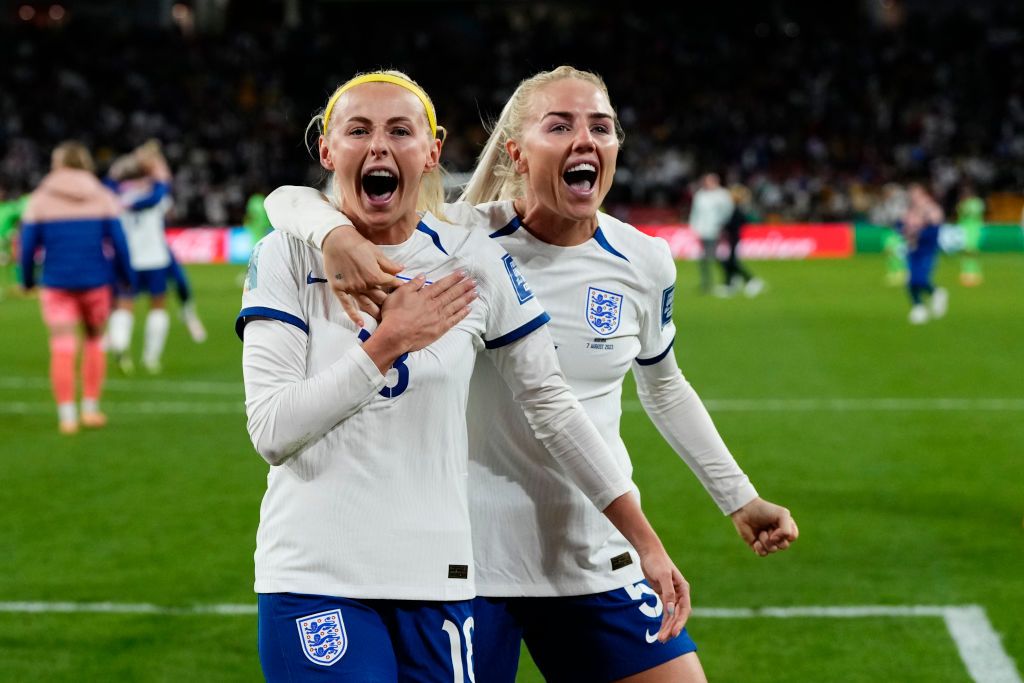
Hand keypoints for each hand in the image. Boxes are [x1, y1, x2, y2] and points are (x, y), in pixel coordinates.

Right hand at [323, 226, 404, 325]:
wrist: (336, 240)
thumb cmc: (357, 243)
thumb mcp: (376, 252)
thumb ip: (389, 264)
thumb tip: (402, 269)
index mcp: (375, 275)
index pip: (391, 284)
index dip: (398, 287)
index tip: (404, 293)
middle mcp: (365, 285)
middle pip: (380, 298)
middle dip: (389, 304)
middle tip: (396, 312)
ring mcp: (352, 289)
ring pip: (366, 304)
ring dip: (375, 312)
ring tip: (382, 320)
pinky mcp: (339, 290)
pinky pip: (347, 306)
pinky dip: (354, 316)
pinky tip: (361, 324)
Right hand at [362, 270, 476, 373]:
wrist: (395, 335)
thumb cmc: (394, 314)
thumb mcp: (399, 294)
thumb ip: (413, 284)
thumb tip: (423, 276)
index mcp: (425, 295)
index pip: (442, 284)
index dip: (453, 278)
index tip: (463, 273)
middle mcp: (434, 304)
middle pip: (452, 293)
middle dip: (464, 286)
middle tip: (474, 281)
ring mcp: (438, 317)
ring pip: (456, 305)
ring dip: (466, 298)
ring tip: (476, 292)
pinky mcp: (440, 329)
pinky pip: (454, 320)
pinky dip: (462, 314)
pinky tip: (469, 309)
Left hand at [638, 546, 690, 641]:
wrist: (649, 552)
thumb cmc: (657, 562)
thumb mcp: (663, 576)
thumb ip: (668, 593)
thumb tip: (671, 610)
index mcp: (683, 589)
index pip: (684, 610)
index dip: (680, 622)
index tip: (674, 633)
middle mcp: (680, 594)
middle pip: (678, 615)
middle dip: (671, 628)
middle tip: (663, 639)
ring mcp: (672, 596)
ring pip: (671, 616)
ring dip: (667, 627)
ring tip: (661, 640)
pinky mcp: (664, 596)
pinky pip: (666, 612)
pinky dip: (664, 621)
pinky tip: (660, 631)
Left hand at [730, 497, 798, 555]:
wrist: (745, 509)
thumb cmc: (765, 510)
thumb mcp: (782, 515)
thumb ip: (787, 530)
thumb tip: (775, 541)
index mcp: (786, 526)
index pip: (792, 537)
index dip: (786, 533)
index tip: (778, 523)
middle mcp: (778, 535)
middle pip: (784, 546)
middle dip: (776, 537)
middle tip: (768, 528)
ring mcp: (767, 541)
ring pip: (773, 549)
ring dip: (766, 540)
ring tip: (761, 532)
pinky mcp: (757, 545)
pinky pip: (763, 554)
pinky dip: (760, 548)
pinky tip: (756, 542)